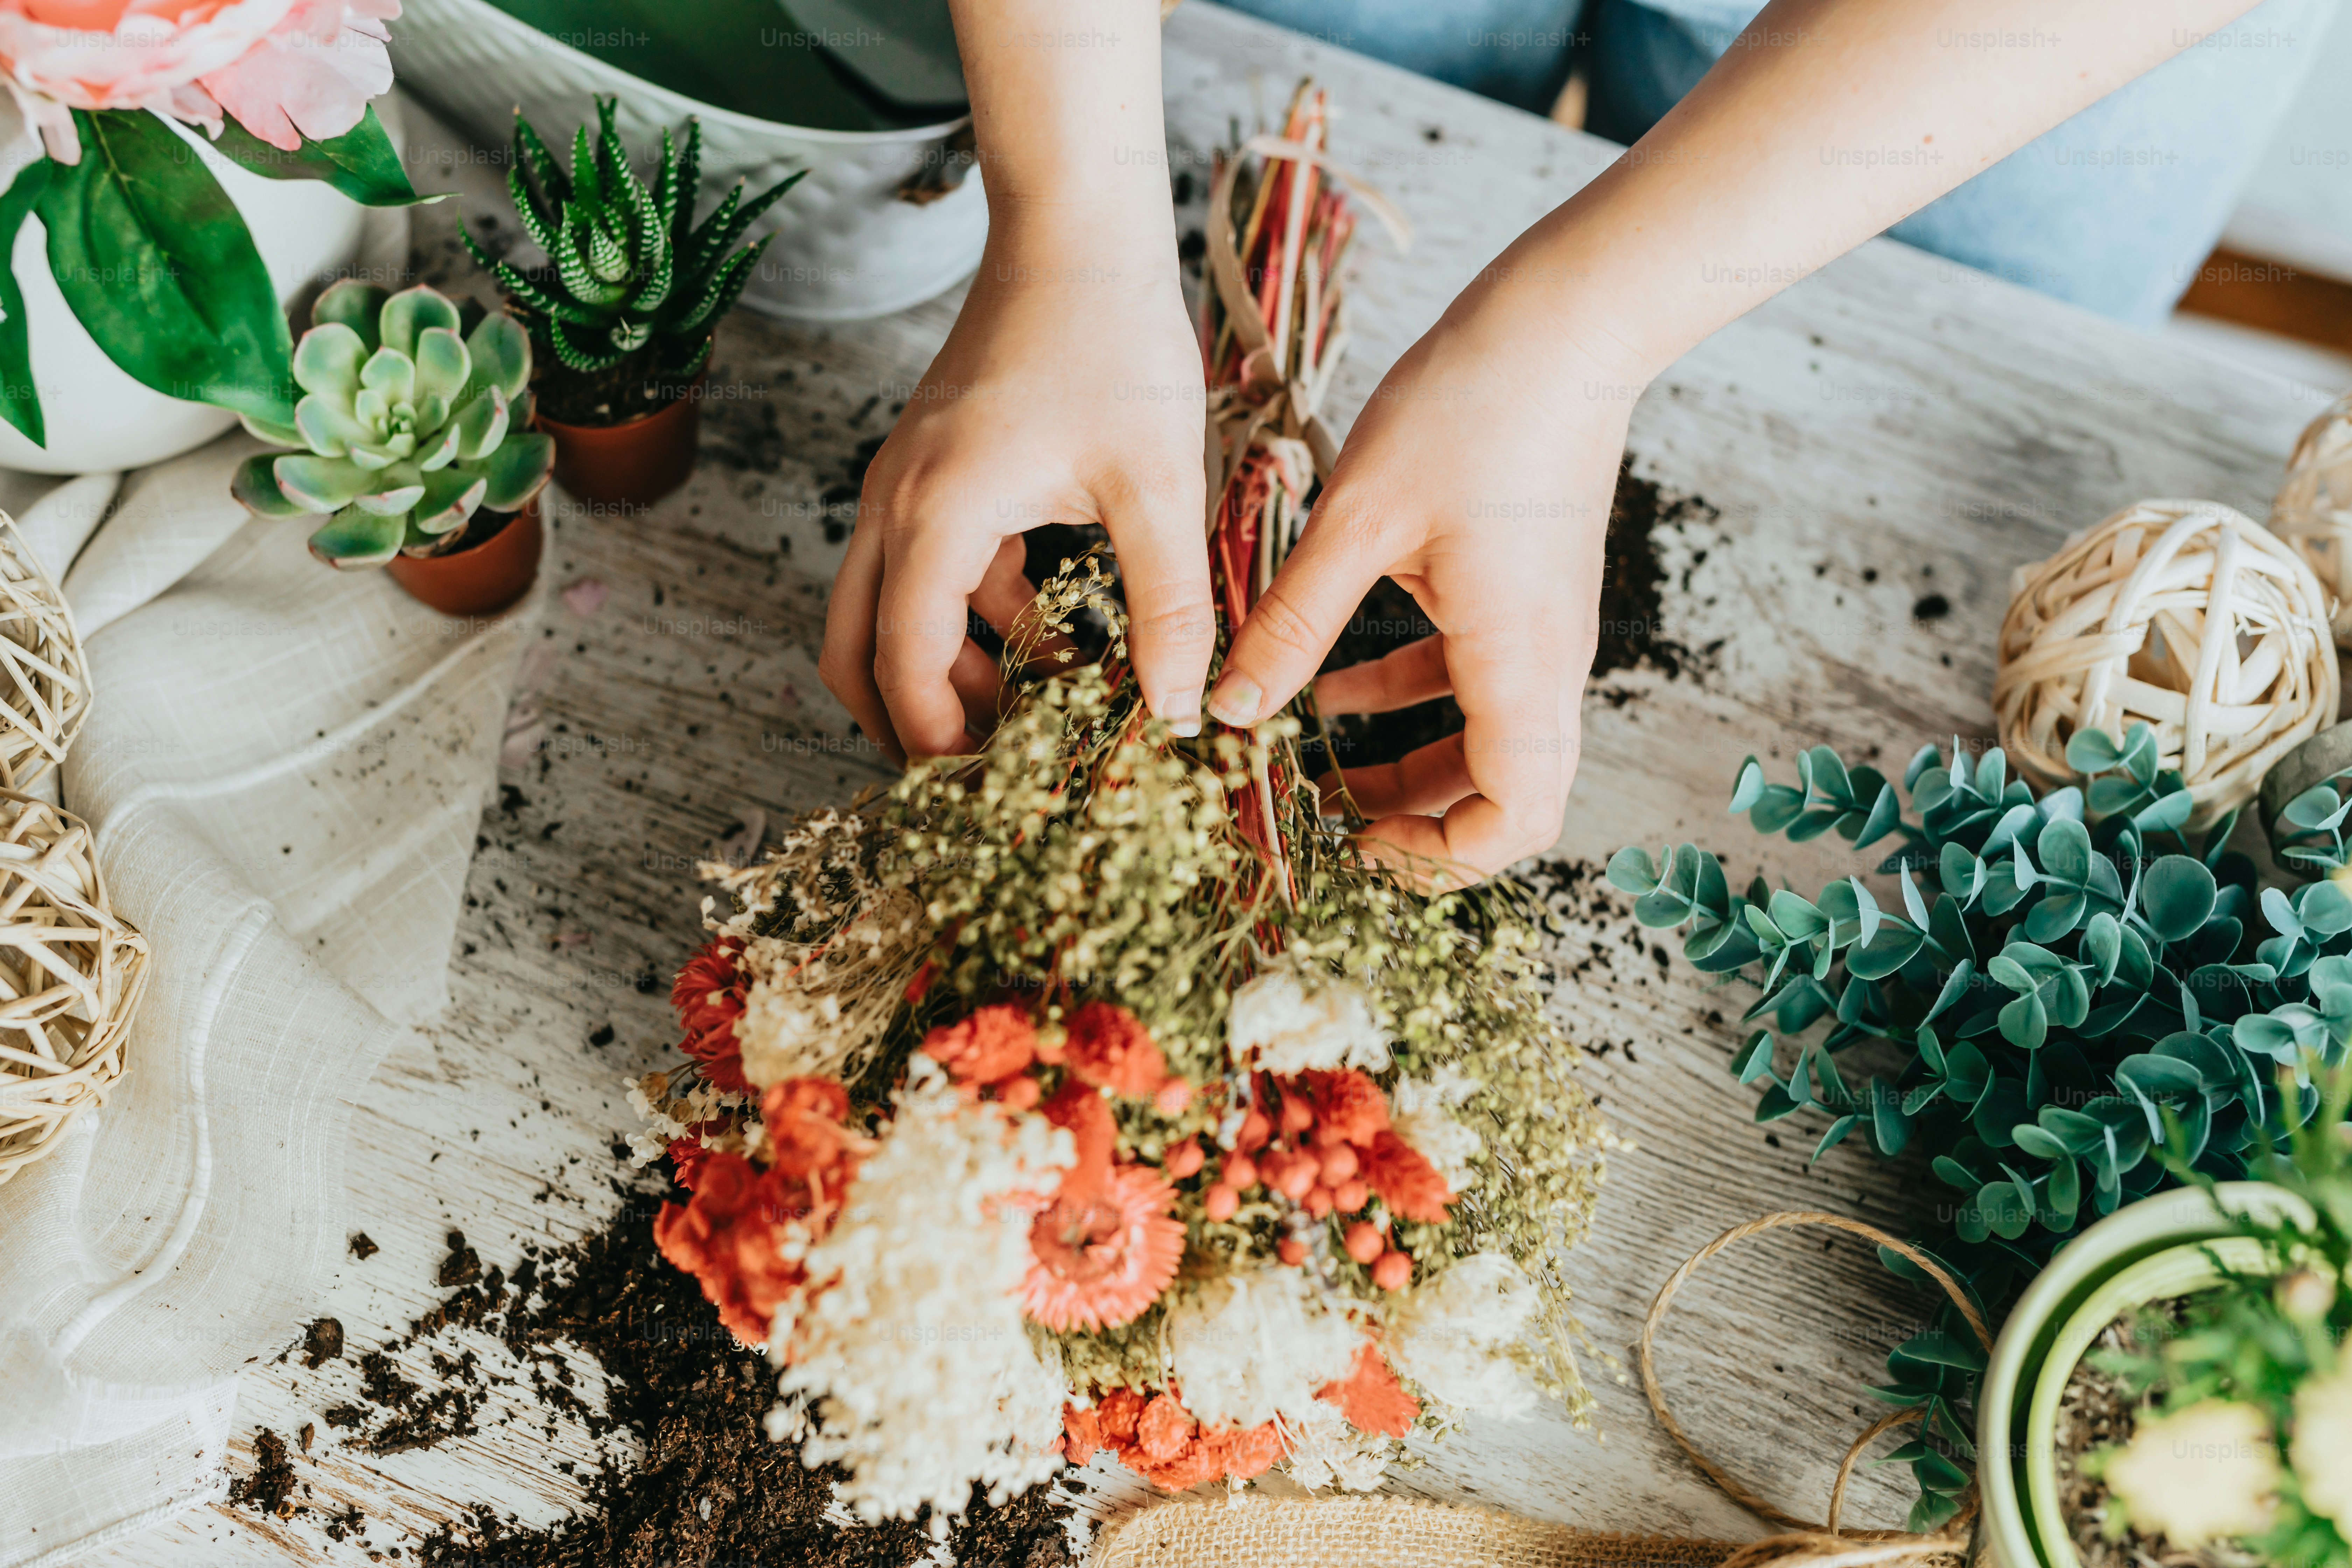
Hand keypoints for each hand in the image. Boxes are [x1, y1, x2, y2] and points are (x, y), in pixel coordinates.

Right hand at [819, 210, 1212, 761]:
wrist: (1077, 233)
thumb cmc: (1112, 342)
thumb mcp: (1157, 487)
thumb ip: (1170, 606)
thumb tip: (1180, 710)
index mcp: (936, 516)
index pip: (905, 662)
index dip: (934, 740)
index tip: (981, 792)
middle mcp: (899, 505)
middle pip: (856, 651)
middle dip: (904, 723)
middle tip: (974, 778)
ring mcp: (909, 486)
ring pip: (889, 614)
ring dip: (947, 672)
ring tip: (1032, 719)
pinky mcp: (937, 472)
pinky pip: (934, 571)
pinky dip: (976, 620)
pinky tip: (1055, 641)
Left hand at [1206, 294, 1640, 882]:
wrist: (1565, 323)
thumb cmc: (1473, 407)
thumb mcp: (1359, 521)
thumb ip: (1294, 624)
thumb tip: (1229, 709)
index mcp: (1518, 662)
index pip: (1517, 820)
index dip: (1444, 859)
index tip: (1361, 845)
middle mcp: (1546, 661)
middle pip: (1501, 794)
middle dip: (1415, 820)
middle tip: (1327, 819)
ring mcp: (1540, 628)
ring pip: (1484, 739)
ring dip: (1407, 760)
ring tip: (1315, 761)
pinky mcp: (1523, 592)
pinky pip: (1471, 677)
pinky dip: (1406, 694)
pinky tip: (1328, 684)